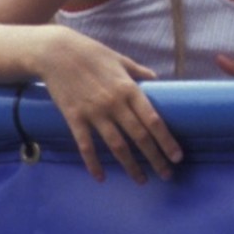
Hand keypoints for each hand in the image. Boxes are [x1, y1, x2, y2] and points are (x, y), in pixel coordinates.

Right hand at [40, 31, 182, 184]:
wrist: (56, 52)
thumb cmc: (91, 53)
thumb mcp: (120, 59)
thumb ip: (139, 71)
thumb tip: (157, 79)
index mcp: (129, 88)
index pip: (153, 120)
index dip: (166, 140)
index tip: (177, 156)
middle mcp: (115, 103)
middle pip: (139, 137)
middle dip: (155, 158)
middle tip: (166, 175)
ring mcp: (94, 113)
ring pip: (117, 146)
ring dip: (131, 166)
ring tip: (142, 180)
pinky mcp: (74, 118)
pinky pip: (86, 146)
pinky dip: (94, 164)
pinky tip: (102, 178)